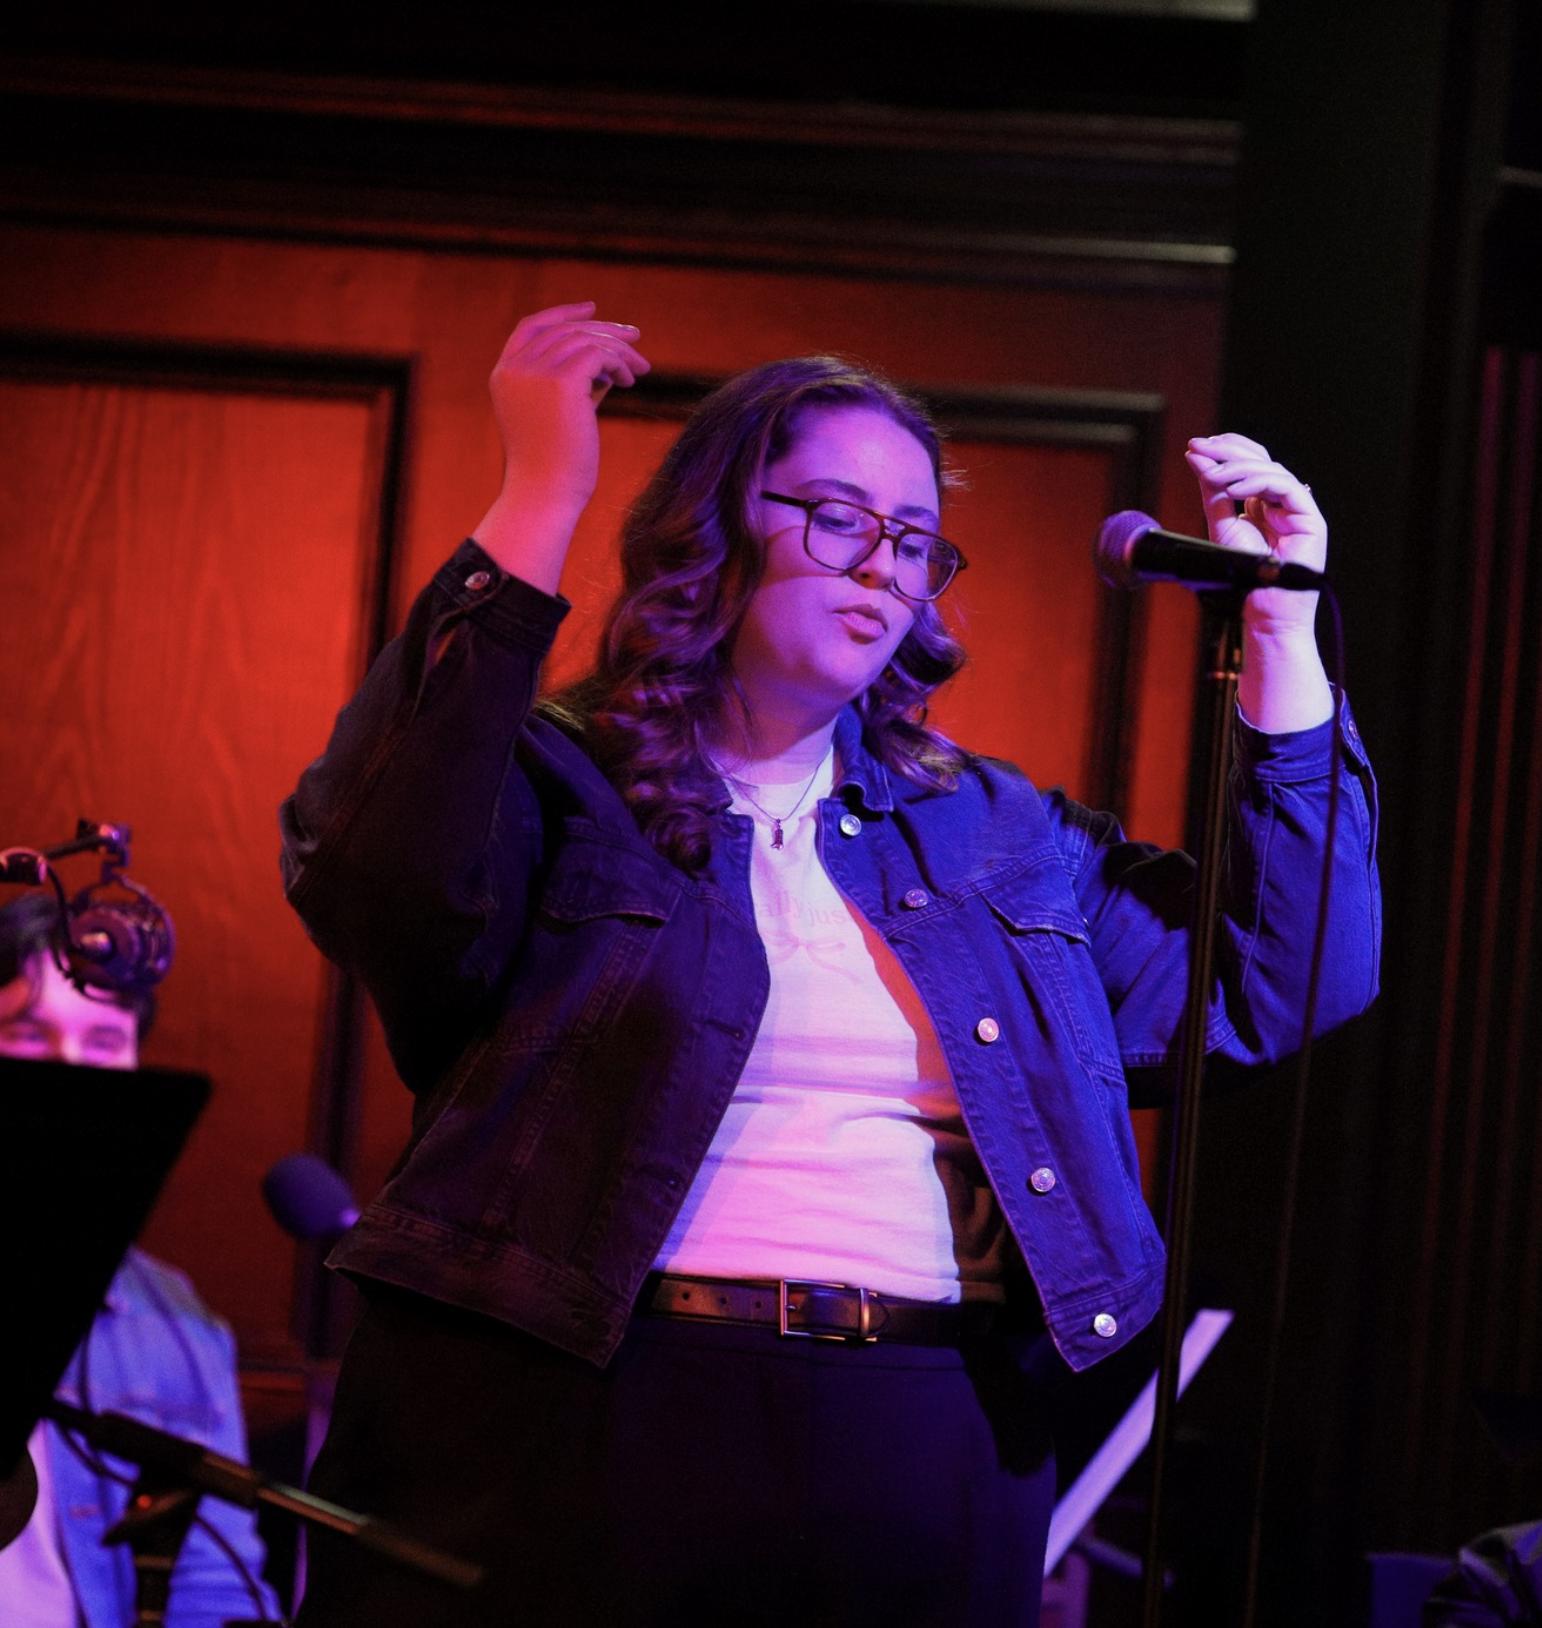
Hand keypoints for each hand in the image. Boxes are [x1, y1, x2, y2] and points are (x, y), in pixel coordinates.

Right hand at [488, 301, 649, 520]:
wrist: (545, 496)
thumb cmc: (554, 469)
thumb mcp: (557, 417)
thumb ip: (572, 385)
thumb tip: (607, 361)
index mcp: (504, 376)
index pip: (531, 327)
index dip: (562, 313)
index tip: (592, 309)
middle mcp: (515, 368)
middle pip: (564, 329)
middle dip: (603, 330)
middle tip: (635, 338)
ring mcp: (534, 372)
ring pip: (585, 339)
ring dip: (618, 351)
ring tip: (640, 370)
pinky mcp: (560, 382)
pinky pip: (598, 354)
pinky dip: (618, 362)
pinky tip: (629, 381)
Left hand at [1184, 432, 1324, 638]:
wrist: (1262, 614)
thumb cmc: (1244, 580)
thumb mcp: (1221, 528)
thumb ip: (1213, 494)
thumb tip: (1198, 458)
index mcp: (1264, 505)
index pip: (1249, 467)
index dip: (1226, 452)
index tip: (1195, 447)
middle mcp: (1284, 504)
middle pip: (1262, 463)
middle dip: (1229, 451)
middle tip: (1201, 446)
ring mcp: (1299, 511)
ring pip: (1273, 472)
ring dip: (1239, 468)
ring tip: (1213, 474)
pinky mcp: (1311, 521)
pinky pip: (1287, 488)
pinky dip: (1258, 484)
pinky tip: (1233, 489)